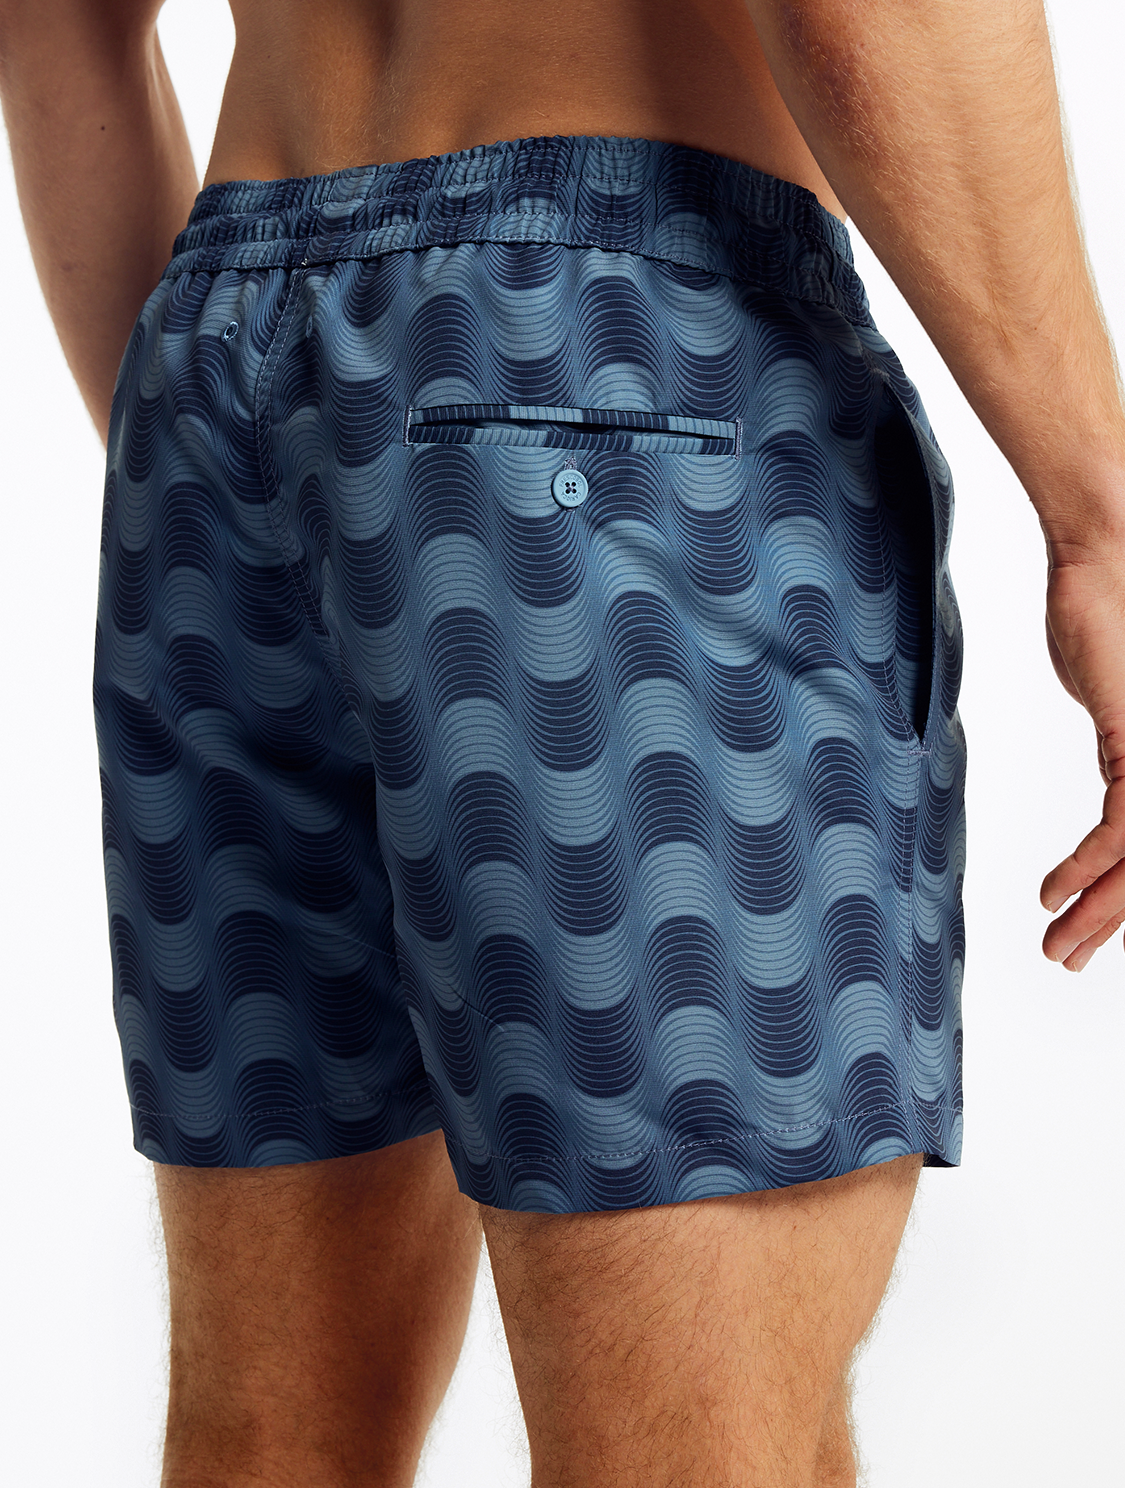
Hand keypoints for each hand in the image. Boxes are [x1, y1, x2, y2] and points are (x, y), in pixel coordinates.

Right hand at [1040, 555, 1124, 968]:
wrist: (1106, 553)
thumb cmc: (1104, 615)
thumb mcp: (1115, 706)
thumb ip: (1122, 753)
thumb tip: (1113, 790)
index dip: (1123, 897)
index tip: (1090, 931)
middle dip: (1112, 919)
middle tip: (1070, 959)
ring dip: (1099, 912)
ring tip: (1058, 947)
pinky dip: (1088, 869)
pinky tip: (1053, 893)